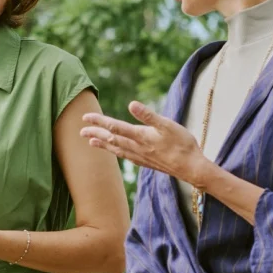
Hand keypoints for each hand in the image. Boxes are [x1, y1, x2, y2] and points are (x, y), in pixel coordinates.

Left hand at [80, 101, 209, 186]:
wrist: (191, 168)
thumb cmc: (183, 144)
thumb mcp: (168, 125)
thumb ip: (149, 115)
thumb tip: (131, 104)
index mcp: (141, 136)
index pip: (115, 127)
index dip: (99, 121)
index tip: (85, 117)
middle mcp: (137, 148)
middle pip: (111, 139)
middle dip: (96, 133)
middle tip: (80, 130)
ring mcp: (140, 157)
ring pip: (116, 149)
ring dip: (103, 144)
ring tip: (90, 141)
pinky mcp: (146, 163)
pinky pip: (125, 156)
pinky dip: (116, 152)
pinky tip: (114, 152)